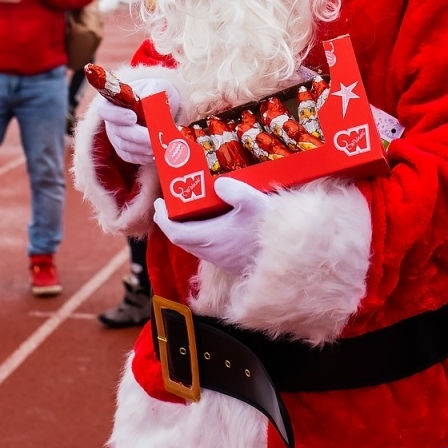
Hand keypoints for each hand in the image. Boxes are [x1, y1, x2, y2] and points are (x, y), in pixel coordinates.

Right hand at [95, 77, 179, 165]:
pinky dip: (143, 157)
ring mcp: (117, 137)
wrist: (162, 106)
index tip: (133, 117)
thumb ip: (152, 90)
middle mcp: (111, 121)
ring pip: (124, 146)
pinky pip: (130, 157)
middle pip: (117, 132)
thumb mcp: (156, 86)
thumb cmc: (155, 92)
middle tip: (153, 138)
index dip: (117, 115)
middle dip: (136, 136)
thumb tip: (149, 98)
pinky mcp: (125, 150)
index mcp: (113, 102)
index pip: (105, 110)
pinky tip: (156, 154)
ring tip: (158, 146)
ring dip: (142, 148)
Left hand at [153, 177, 269, 274]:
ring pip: (196, 245)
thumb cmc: (268, 232)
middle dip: (173, 222)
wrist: (287, 260)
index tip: (159, 204)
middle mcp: (211, 252)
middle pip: (182, 239)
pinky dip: (204, 235)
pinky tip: (217, 223)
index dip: (162, 219)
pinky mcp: (232, 262)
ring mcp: (221, 259)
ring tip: (193, 211)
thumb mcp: (253, 203)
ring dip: (189, 229)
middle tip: (173, 205)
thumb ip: (233, 190)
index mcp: (208, 238)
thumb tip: (219, 184)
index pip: (174, 232)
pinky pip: (209, 248)